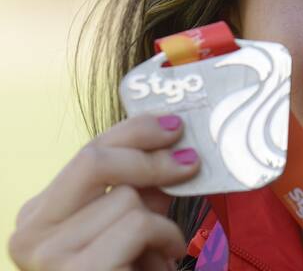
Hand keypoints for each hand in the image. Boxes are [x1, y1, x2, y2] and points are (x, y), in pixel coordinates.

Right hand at [8, 113, 200, 270]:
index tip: (174, 126)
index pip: (87, 151)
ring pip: (126, 198)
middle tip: (190, 164)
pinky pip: (136, 225)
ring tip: (161, 253)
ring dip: (161, 223)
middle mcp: (30, 233)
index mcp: (39, 215)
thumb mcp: (127, 227)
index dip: (135, 131)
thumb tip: (172, 147)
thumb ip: (138, 191)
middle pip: (95, 159)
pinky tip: (161, 262)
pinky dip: (163, 239)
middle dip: (150, 156)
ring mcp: (46, 256)